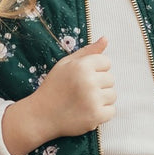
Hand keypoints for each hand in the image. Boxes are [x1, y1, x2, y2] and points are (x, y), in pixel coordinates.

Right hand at [2, 38, 114, 154]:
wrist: (41, 116)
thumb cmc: (54, 87)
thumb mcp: (66, 64)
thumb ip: (87, 51)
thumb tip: (106, 39)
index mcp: (82, 66)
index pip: (106, 62)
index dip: (95, 70)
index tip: (82, 78)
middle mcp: (89, 81)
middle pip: (110, 79)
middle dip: (99, 85)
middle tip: (81, 92)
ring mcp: (93, 100)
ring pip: (112, 95)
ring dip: (101, 99)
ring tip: (84, 102)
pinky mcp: (96, 116)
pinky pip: (111, 111)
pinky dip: (101, 113)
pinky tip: (87, 112)